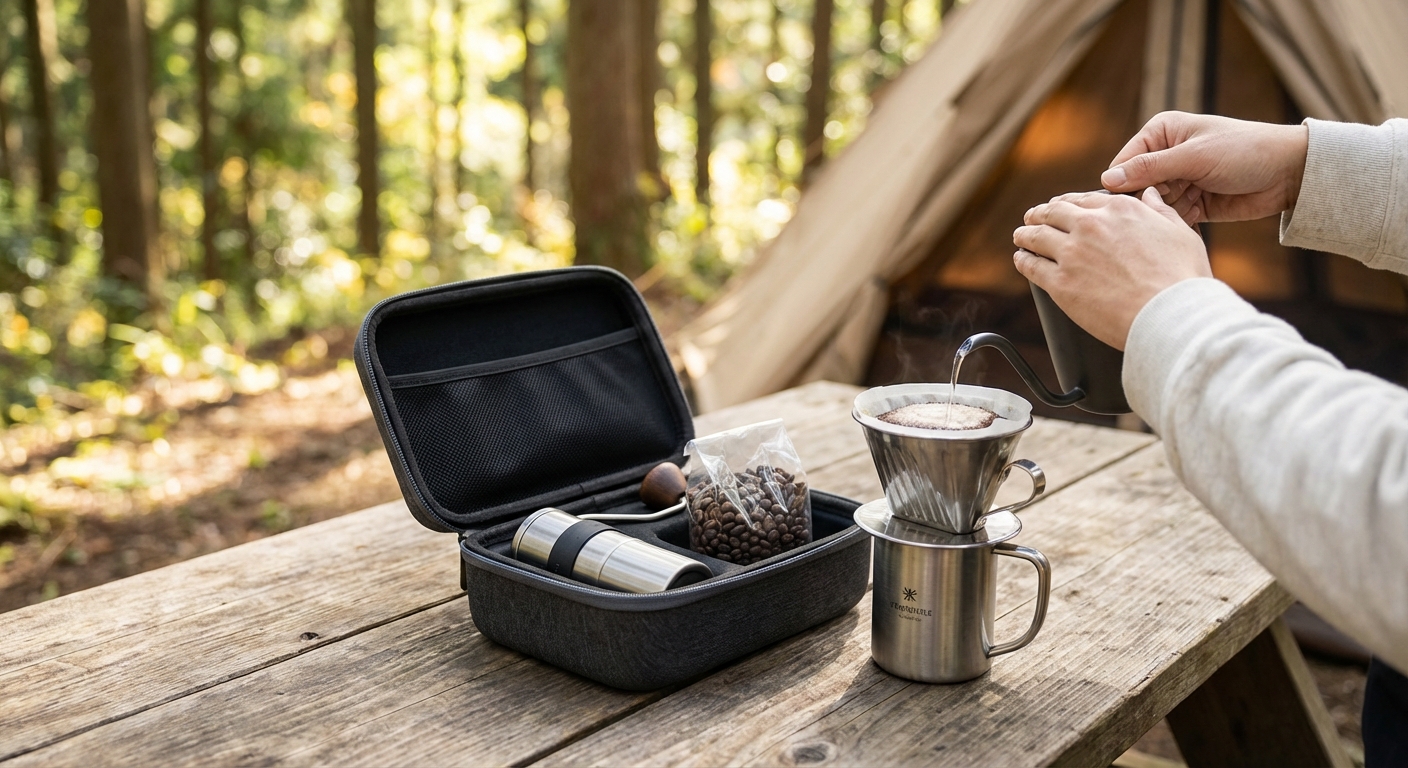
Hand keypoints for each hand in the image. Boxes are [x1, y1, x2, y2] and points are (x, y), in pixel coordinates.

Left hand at [1012, 189, 1211, 349]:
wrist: (1170, 314)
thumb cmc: (1181, 278)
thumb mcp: (1180, 232)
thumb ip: (1159, 210)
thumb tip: (1150, 194)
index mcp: (1119, 209)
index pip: (1082, 200)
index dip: (1066, 204)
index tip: (1060, 207)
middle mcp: (1091, 226)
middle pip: (1053, 213)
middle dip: (1040, 214)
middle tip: (1032, 218)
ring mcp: (1072, 254)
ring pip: (1036, 236)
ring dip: (1025, 234)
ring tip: (1020, 236)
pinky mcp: (1060, 283)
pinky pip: (1031, 266)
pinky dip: (1022, 260)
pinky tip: (1021, 259)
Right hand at [1101, 112, 1308, 224]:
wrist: (1289, 172)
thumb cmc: (1244, 151)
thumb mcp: (1194, 157)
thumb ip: (1150, 169)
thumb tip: (1106, 180)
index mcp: (1161, 134)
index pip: (1124, 164)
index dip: (1122, 186)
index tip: (1130, 203)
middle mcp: (1166, 156)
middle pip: (1136, 189)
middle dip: (1148, 202)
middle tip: (1166, 205)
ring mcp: (1179, 181)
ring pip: (1153, 207)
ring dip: (1165, 213)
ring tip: (1187, 207)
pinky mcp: (1192, 204)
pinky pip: (1172, 219)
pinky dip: (1179, 223)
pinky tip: (1195, 216)